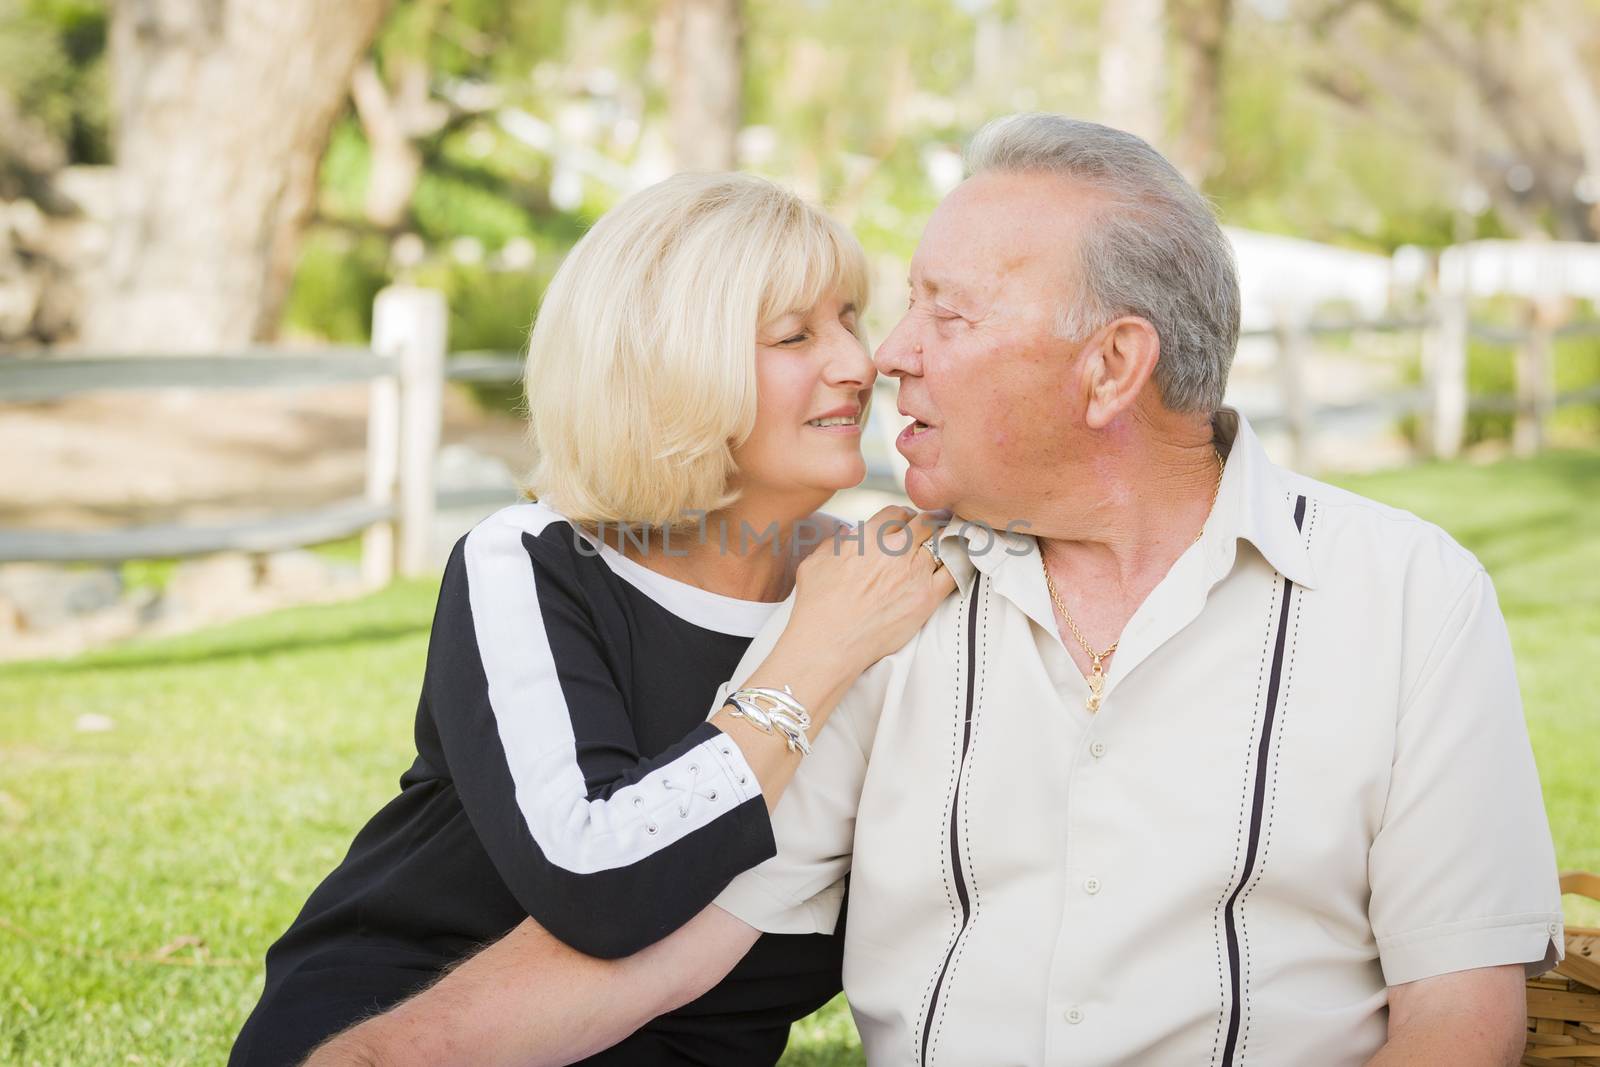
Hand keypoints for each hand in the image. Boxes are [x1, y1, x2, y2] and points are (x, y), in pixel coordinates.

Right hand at [789, 506, 956, 670]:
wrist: (829, 641)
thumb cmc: (817, 605)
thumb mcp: (815, 561)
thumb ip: (834, 542)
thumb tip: (846, 535)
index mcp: (868, 536)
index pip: (897, 512)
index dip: (903, 517)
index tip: (906, 525)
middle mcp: (894, 549)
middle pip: (924, 522)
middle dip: (928, 524)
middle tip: (932, 530)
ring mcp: (914, 572)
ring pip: (942, 542)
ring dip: (944, 542)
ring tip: (948, 544)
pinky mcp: (927, 597)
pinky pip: (955, 571)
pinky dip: (960, 563)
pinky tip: (960, 561)